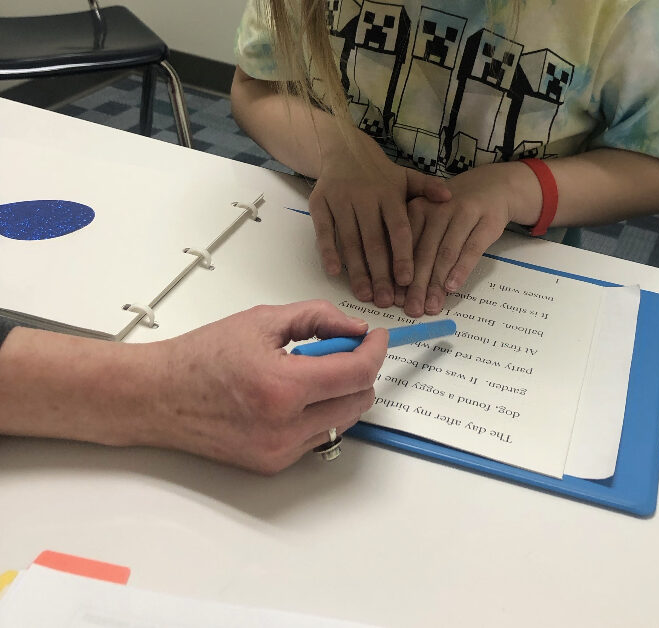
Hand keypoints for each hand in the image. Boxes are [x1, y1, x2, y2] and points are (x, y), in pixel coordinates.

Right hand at [142, 301, 388, 472]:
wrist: (158, 397)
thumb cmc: (202, 356)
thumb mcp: (263, 320)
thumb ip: (317, 318)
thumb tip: (355, 329)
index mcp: (282, 388)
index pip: (357, 374)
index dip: (375, 351)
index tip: (376, 337)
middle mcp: (284, 428)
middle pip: (358, 400)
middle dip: (359, 370)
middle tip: (340, 349)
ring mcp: (280, 451)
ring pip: (344, 420)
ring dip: (341, 392)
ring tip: (307, 371)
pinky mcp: (273, 464)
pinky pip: (319, 436)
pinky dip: (320, 412)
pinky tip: (293, 394)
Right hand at [308, 141, 449, 307]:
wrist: (343, 148)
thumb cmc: (381, 172)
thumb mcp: (406, 176)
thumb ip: (427, 188)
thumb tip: (449, 197)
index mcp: (390, 193)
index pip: (399, 229)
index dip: (403, 255)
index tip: (408, 280)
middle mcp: (365, 197)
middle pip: (374, 241)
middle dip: (380, 273)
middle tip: (386, 301)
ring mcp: (341, 200)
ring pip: (350, 241)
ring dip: (357, 270)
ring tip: (364, 295)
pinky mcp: (320, 203)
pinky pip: (324, 231)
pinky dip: (328, 252)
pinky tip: (335, 273)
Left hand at [403, 164, 525, 316]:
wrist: (492, 186)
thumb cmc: (452, 212)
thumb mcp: (430, 220)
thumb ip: (415, 247)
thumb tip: (399, 289)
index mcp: (418, 208)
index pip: (404, 245)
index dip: (398, 274)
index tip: (394, 300)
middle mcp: (438, 208)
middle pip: (424, 251)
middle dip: (417, 285)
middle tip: (411, 310)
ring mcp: (464, 212)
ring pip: (446, 252)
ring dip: (437, 282)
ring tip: (431, 306)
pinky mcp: (487, 220)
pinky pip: (472, 248)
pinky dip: (461, 269)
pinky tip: (452, 287)